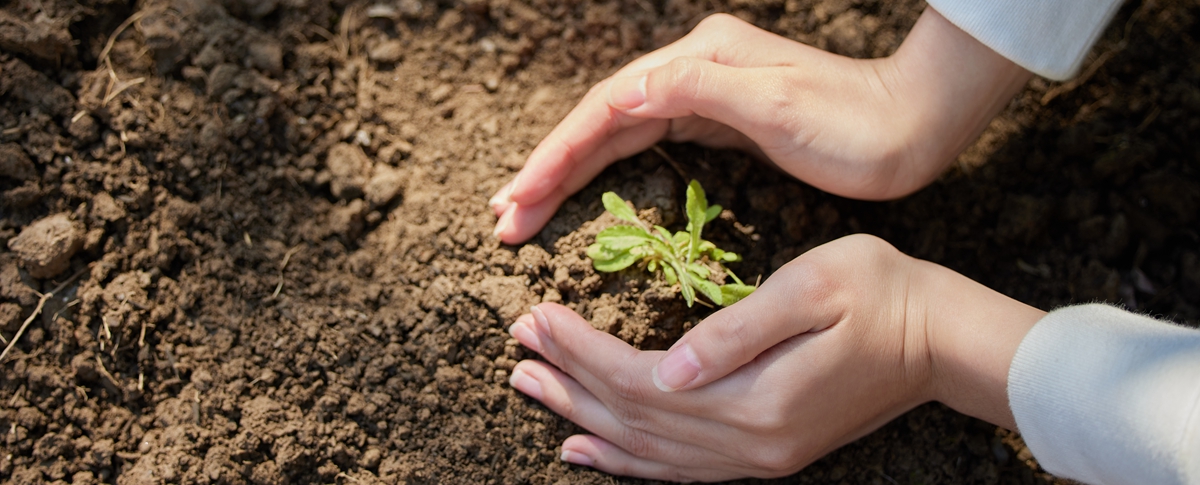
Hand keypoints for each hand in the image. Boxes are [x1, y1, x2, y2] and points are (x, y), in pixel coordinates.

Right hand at [489, 8, 1030, 243]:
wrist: (912, 126)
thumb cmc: (853, 124)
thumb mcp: (776, 106)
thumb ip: (695, 91)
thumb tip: (619, 91)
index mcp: (696, 61)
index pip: (606, 110)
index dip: (557, 156)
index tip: (517, 200)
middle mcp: (691, 71)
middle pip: (600, 121)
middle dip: (549, 170)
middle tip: (504, 218)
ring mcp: (703, 95)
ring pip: (616, 134)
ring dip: (568, 173)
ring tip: (525, 209)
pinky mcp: (718, 122)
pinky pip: (643, 145)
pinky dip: (607, 170)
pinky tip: (584, 189)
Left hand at [505, 235, 1044, 480]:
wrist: (940, 341)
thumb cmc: (880, 293)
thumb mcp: (813, 289)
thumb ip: (736, 333)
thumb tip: (668, 368)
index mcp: (755, 397)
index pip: (639, 379)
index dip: (582, 351)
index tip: (536, 317)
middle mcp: (749, 442)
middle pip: (633, 417)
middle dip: (568, 380)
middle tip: (516, 346)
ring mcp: (757, 456)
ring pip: (646, 450)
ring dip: (583, 418)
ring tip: (532, 389)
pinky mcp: (765, 453)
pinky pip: (677, 470)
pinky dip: (625, 461)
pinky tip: (586, 448)